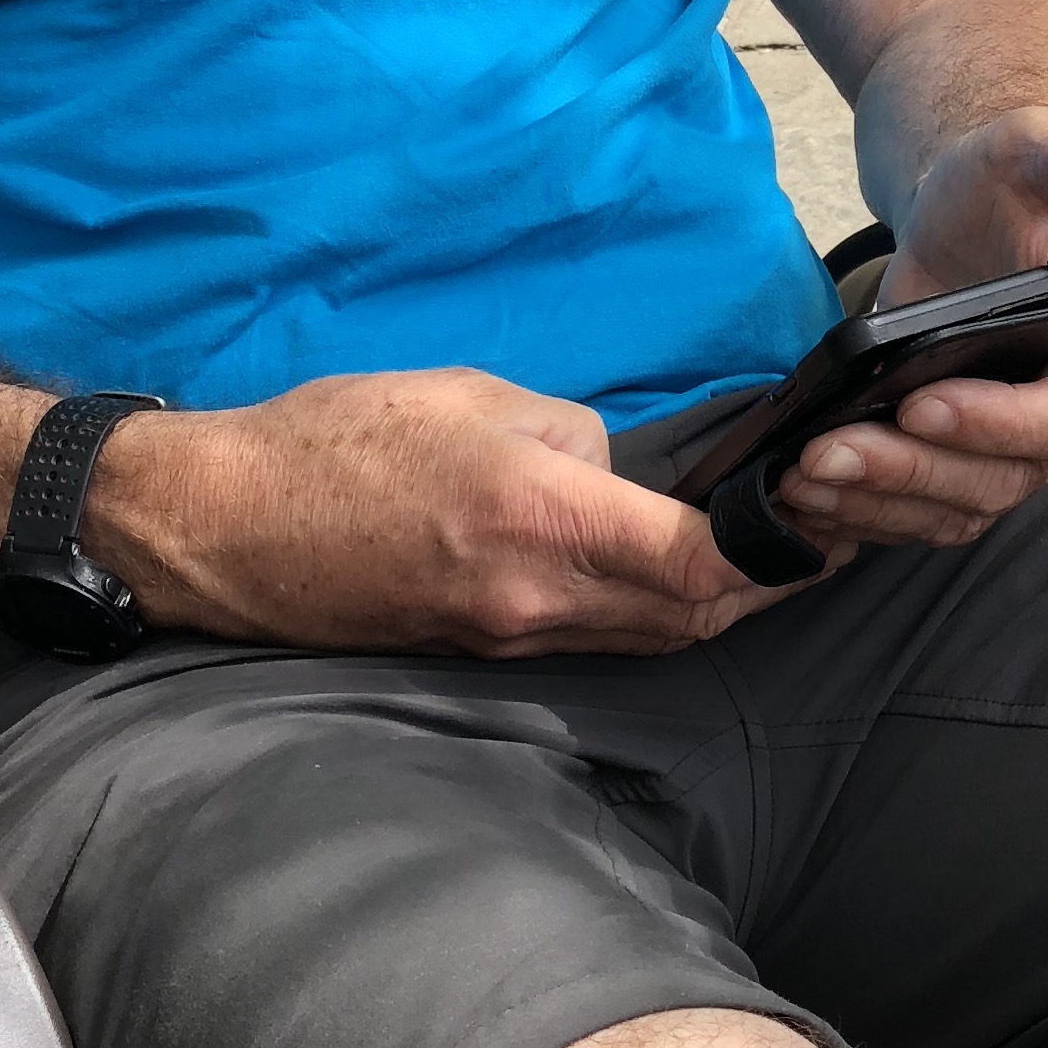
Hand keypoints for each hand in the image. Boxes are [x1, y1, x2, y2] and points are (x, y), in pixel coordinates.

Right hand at [100, 371, 799, 657]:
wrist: (224, 526)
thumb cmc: (334, 439)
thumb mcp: (469, 393)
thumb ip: (567, 431)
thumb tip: (609, 469)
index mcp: (540, 518)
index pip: (693, 560)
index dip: (774, 555)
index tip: (824, 530)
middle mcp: (534, 600)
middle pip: (687, 618)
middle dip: (760, 591)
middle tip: (816, 550)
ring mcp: (504, 640)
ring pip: (643, 640)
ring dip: (706, 611)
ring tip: (757, 569)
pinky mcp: (476, 654)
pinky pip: (588, 644)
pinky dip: (641, 619)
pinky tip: (660, 584)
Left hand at [776, 108, 1047, 555]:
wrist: (954, 216)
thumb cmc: (999, 186)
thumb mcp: (1032, 156)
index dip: (999, 425)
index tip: (922, 400)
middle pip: (998, 481)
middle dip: (911, 472)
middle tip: (830, 451)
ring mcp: (1000, 451)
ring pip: (950, 508)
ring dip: (875, 502)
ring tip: (801, 474)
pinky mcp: (948, 463)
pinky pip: (914, 513)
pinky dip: (859, 513)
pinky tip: (799, 492)